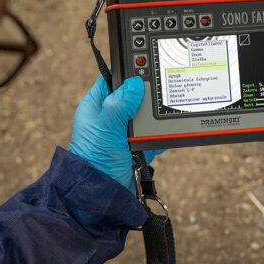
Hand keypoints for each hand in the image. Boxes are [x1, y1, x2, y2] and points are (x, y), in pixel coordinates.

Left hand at [68, 75, 160, 190]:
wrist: (101, 199)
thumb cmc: (94, 163)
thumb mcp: (105, 128)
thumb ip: (118, 104)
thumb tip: (134, 83)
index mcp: (96, 108)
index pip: (111, 80)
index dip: (126, 71)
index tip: (144, 64)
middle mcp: (110, 119)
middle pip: (133, 97)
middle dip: (146, 96)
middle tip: (160, 91)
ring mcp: (123, 135)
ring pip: (145, 117)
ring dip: (154, 119)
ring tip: (165, 115)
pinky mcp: (136, 150)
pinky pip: (153, 137)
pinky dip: (161, 137)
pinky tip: (169, 134)